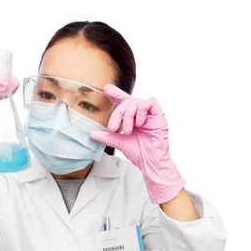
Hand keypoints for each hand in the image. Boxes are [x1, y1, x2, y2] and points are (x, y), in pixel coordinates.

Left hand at [90, 84, 184, 204]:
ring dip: (128, 115)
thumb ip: (107, 136)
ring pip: (136, 101)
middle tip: (113, 128)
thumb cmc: (139, 152)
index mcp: (132, 118)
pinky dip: (141, 111)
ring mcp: (150, 114)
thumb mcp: (119, 142)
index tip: (106, 88)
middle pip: (128, 101)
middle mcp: (141, 114)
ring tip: (128, 131)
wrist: (150, 162)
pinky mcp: (158, 115)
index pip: (124, 101)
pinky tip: (139, 123)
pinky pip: (149, 102)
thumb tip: (92, 134)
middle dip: (118, 113)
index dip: (116, 93)